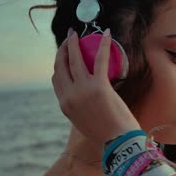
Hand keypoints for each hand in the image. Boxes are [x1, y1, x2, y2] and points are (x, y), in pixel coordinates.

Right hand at [51, 29, 140, 144]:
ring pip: (74, 59)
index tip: (63, 56)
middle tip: (69, 39)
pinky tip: (106, 34)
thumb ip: (81, 108)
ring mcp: (83, 90)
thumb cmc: (106, 133)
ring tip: (76, 33)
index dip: (58, 64)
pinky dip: (103, 45)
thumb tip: (86, 99)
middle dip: (62, 49)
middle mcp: (69, 96)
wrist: (119, 141)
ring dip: (73, 43)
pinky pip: (100, 59)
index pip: (56, 79)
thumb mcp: (85, 121)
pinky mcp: (99, 86)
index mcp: (64, 105)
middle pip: (61, 66)